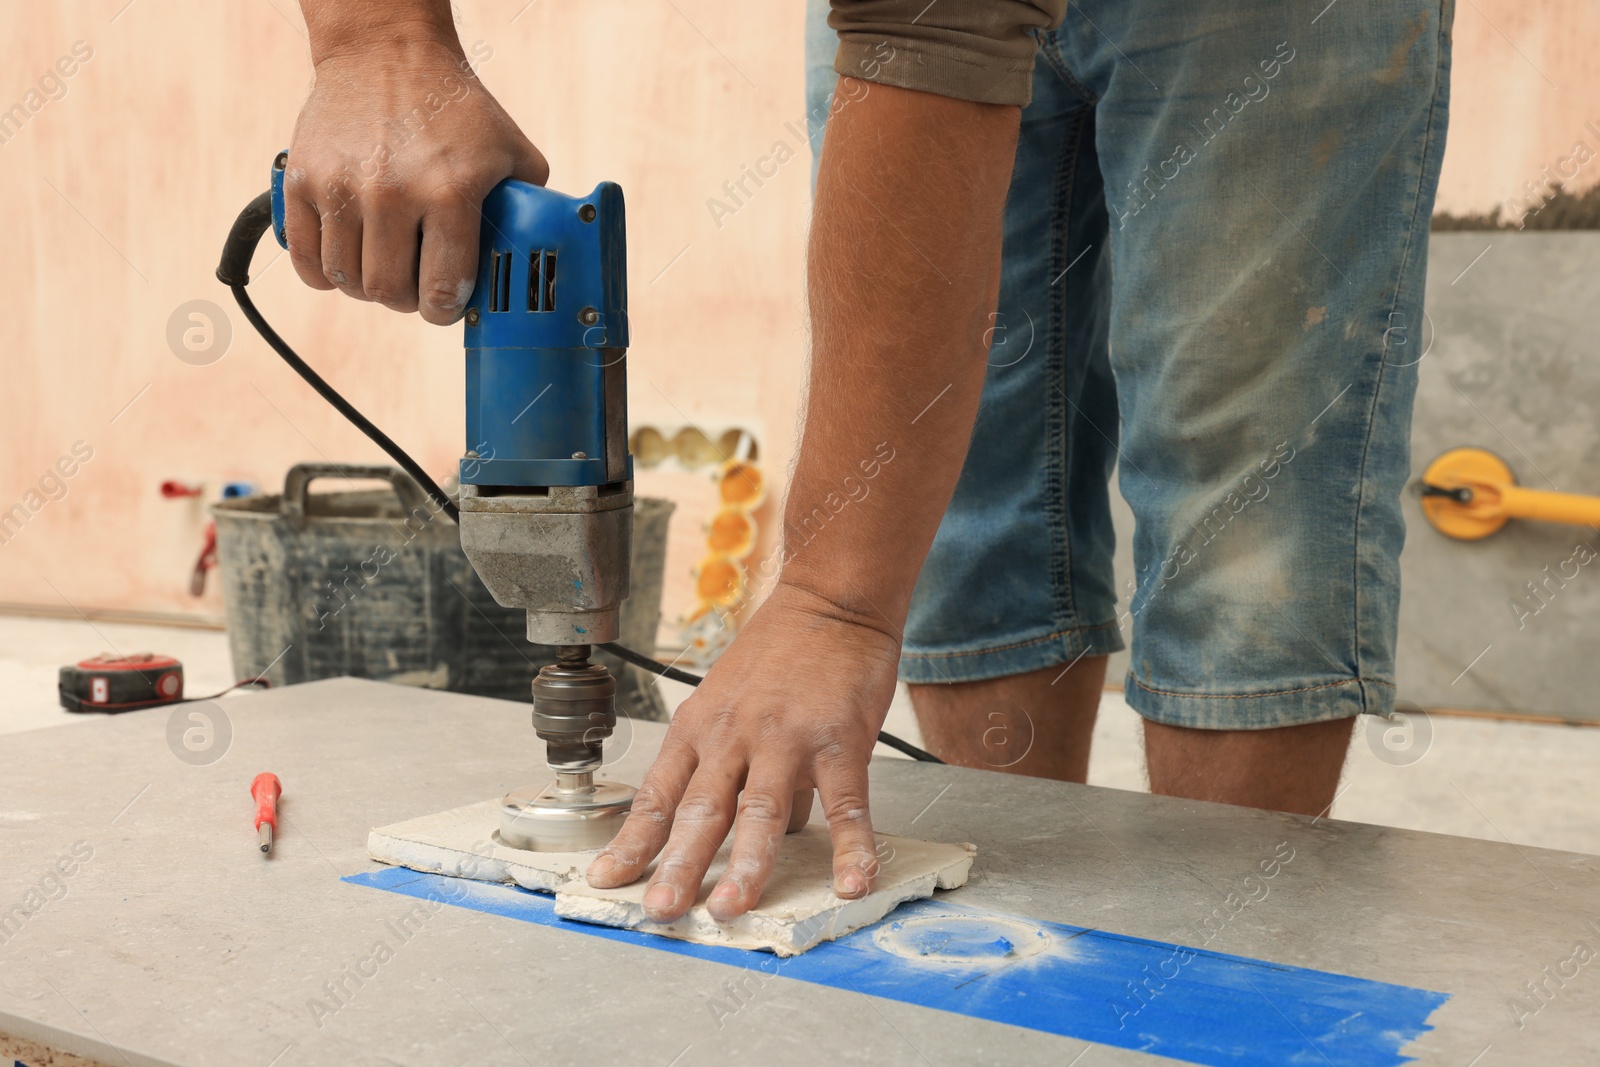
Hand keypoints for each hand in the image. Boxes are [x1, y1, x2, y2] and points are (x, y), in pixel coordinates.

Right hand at [284, 34, 547, 323]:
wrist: (386, 51)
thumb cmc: (456, 106)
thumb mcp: (512, 150)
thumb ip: (528, 207)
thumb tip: (537, 257)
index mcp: (450, 192)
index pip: (442, 290)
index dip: (445, 309)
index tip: (446, 303)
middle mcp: (391, 193)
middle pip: (389, 292)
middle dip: (406, 300)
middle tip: (414, 284)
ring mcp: (340, 187)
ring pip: (346, 281)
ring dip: (366, 286)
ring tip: (383, 266)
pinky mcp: (301, 181)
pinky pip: (306, 259)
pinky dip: (324, 273)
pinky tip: (346, 258)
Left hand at [585, 583, 901, 921]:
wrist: (831, 600)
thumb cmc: (780, 650)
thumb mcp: (731, 700)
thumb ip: (732, 764)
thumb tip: (745, 826)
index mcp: (699, 728)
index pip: (657, 796)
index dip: (632, 842)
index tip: (609, 880)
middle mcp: (734, 735)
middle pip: (698, 810)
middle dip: (677, 865)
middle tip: (661, 911)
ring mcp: (786, 739)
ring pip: (758, 810)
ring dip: (744, 864)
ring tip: (731, 908)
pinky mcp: (840, 740)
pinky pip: (844, 803)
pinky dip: (849, 847)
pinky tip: (851, 881)